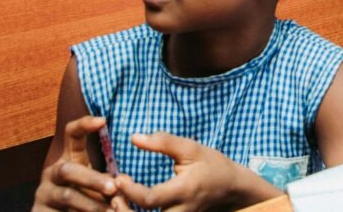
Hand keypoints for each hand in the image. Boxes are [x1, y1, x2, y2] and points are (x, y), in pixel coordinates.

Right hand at [33, 116, 127, 211]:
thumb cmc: (85, 197)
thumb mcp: (97, 185)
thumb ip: (108, 181)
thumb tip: (122, 184)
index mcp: (69, 158)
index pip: (71, 135)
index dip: (84, 125)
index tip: (102, 120)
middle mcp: (52, 173)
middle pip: (68, 169)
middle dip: (92, 179)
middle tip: (113, 188)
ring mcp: (43, 193)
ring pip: (67, 196)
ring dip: (91, 204)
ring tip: (111, 211)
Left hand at [115, 132, 275, 211]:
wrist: (231, 187)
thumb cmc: (211, 164)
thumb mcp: (191, 148)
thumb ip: (163, 142)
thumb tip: (134, 137)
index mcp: (183, 191)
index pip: (151, 199)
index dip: (131, 191)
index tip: (119, 177)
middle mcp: (179, 211)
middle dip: (123, 211)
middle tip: (111, 194)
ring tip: (115, 200)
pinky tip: (125, 204)